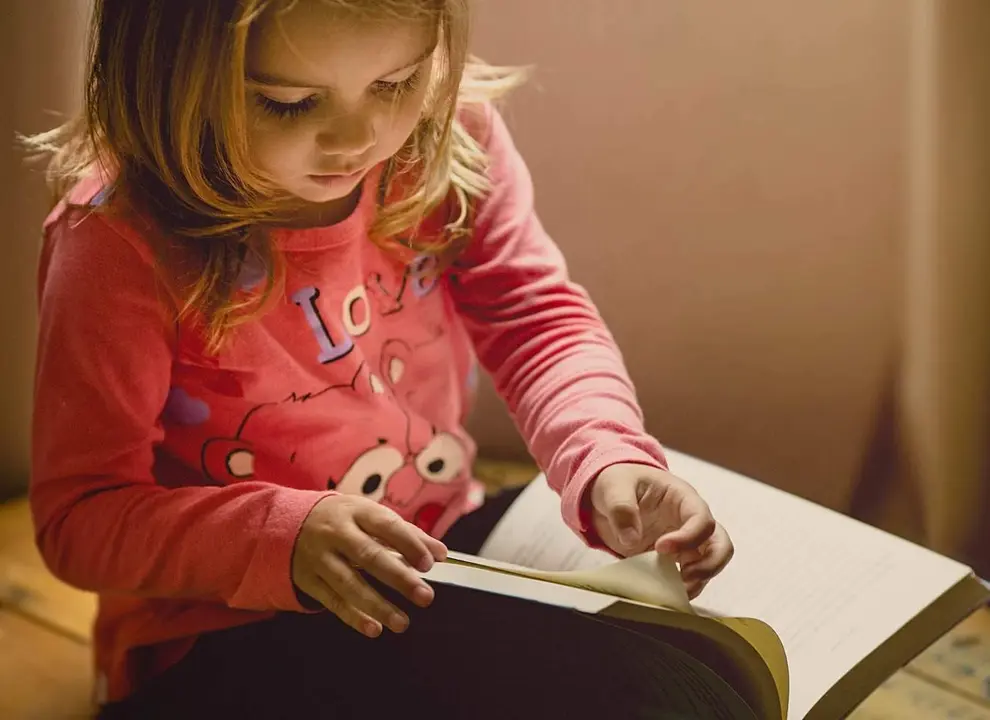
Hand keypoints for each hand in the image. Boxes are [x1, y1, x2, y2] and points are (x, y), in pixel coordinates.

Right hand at [292, 494, 447, 637]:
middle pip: (368, 556)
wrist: (288, 523)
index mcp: (356, 511)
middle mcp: (336, 533)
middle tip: (425, 596)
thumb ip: (407, 533)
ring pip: (349, 583)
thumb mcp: (370, 515)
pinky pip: (332, 601)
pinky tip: (374, 628)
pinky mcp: (308, 580)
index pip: (386, 525)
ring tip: (402, 622)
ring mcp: (319, 557)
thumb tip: (440, 553)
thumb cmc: (344, 520)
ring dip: (377, 605)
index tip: (429, 563)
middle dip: (399, 578)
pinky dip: (353, 617)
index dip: (408, 544)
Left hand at [589, 464, 733, 598]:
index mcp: (682, 497)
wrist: (611, 495)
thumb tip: (631, 539)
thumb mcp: (613, 486)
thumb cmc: (619, 482)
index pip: (702, 519)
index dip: (688, 537)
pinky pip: (691, 575)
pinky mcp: (674, 559)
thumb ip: (621, 508)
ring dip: (698, 580)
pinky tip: (667, 593)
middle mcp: (691, 520)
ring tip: (675, 590)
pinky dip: (684, 587)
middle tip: (684, 577)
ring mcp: (686, 541)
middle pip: (720, 544)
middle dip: (710, 564)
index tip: (660, 548)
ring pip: (710, 563)